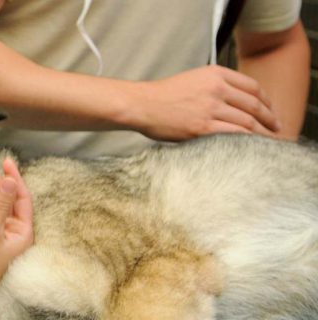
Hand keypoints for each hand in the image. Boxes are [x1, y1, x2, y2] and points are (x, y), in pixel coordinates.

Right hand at [129, 65, 280, 140]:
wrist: (141, 105)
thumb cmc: (162, 96)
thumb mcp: (193, 79)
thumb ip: (215, 85)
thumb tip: (235, 102)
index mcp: (216, 74)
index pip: (253, 87)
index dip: (267, 101)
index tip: (271, 111)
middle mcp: (217, 89)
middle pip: (254, 105)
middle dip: (270, 118)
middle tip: (277, 128)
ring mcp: (210, 108)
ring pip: (247, 121)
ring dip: (261, 132)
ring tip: (268, 141)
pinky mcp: (202, 127)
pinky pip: (234, 135)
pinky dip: (247, 141)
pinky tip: (251, 147)